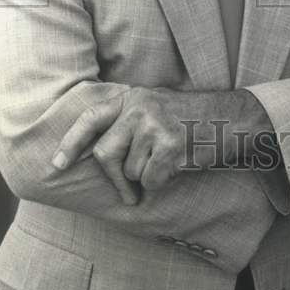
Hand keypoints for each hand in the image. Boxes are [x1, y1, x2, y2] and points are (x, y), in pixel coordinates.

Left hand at [51, 87, 273, 204]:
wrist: (232, 118)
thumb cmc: (189, 119)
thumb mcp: (153, 107)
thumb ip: (125, 123)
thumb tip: (93, 154)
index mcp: (132, 97)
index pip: (91, 118)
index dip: (71, 142)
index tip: (57, 165)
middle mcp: (140, 106)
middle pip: (106, 154)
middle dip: (116, 179)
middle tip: (129, 192)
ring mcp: (155, 124)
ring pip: (130, 171)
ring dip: (145, 178)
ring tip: (166, 163)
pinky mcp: (171, 144)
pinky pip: (152, 180)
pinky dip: (162, 183)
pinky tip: (178, 166)